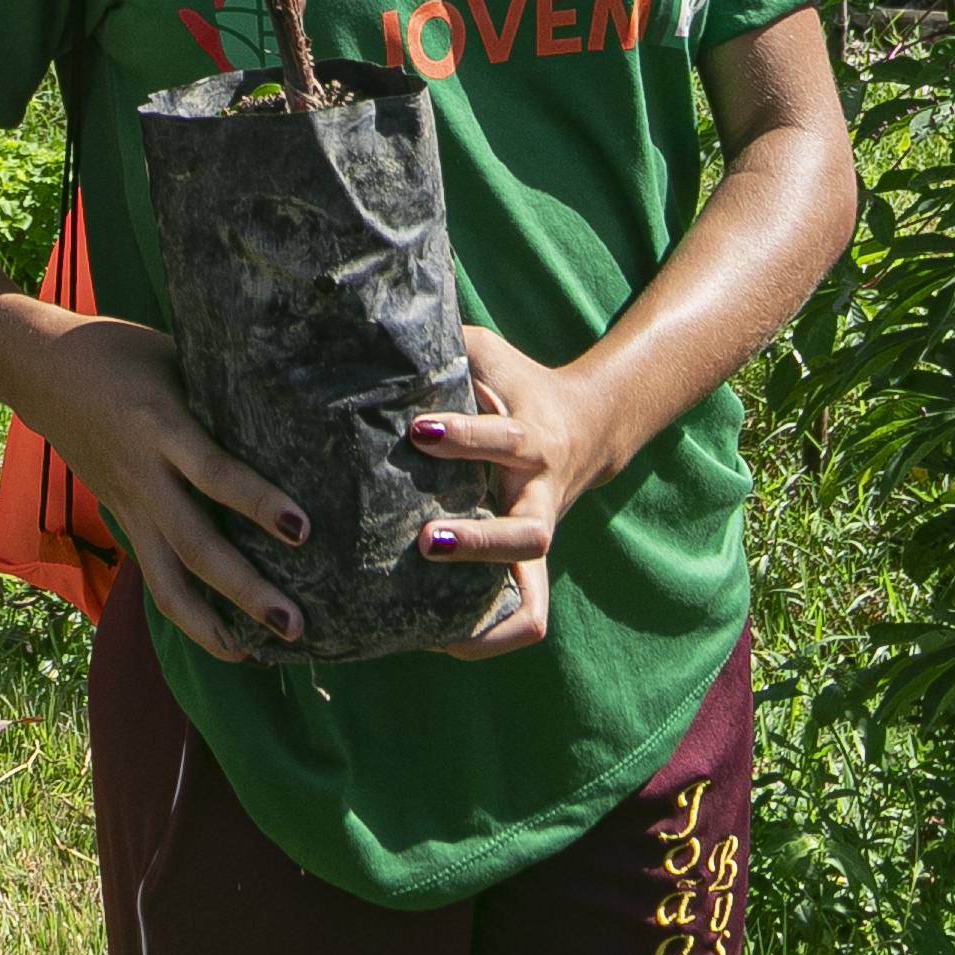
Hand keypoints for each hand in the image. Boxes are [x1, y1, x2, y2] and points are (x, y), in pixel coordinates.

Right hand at [13, 316, 309, 660]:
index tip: (302, 529)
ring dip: (211, 625)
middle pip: (195, 544)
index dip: (257, 501)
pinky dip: (188, 613)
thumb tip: (295, 411)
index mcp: (160, 424)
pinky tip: (226, 638)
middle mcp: (143, 475)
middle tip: (294, 623)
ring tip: (258, 654)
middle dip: (244, 589)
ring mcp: (129, 505)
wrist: (40, 370)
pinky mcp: (121, 521)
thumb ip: (219, 390)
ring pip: (166, 580)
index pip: (213, 472)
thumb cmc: (121, 352)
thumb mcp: (174, 355)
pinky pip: (155, 576)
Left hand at [408, 326, 621, 661]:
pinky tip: (441, 642)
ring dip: (483, 601)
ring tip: (426, 617)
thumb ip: (439, 342)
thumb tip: (367, 312)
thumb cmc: (514, 383)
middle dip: (478, 540)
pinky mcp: (533, 566)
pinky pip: (529, 616)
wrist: (587, 426)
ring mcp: (539, 532)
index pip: (502, 439)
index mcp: (531, 435)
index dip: (463, 437)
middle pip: (528, 530)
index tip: (416, 430)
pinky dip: (495, 637)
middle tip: (424, 540)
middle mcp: (541, 491)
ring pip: (532, 583)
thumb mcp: (485, 354)